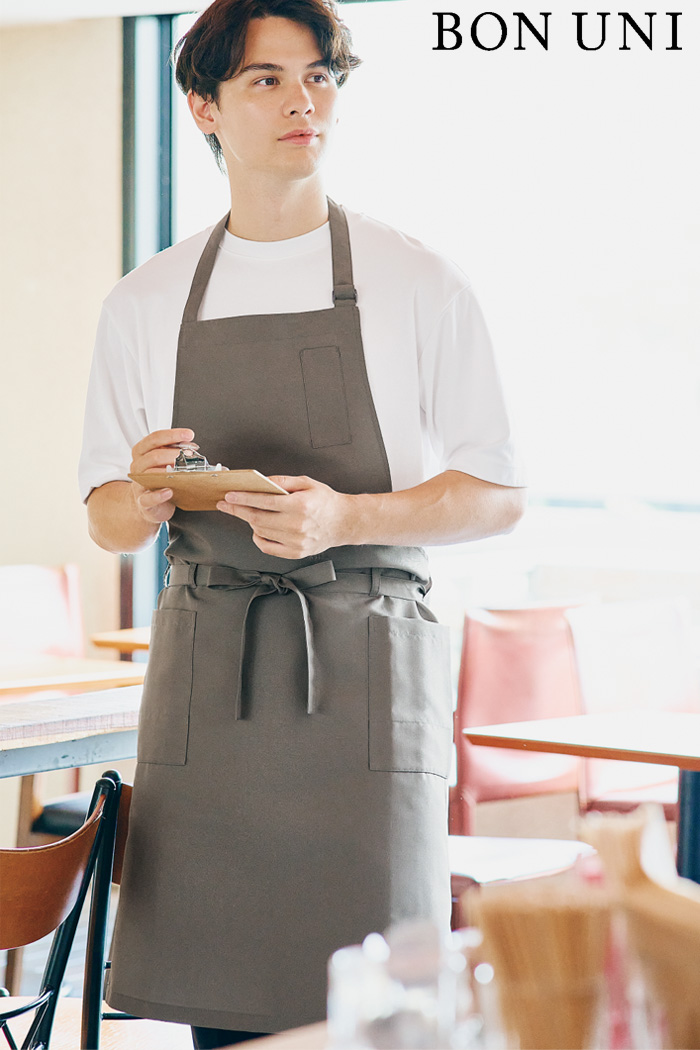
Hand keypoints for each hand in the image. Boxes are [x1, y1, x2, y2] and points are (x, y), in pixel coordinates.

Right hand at [130, 427, 196, 523]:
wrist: (148, 505)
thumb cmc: (158, 481)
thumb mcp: (164, 462)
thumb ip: (174, 452)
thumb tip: (190, 445)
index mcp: (142, 453)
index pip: (154, 438)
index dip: (172, 435)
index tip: (188, 434)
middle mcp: (138, 466)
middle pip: (153, 455)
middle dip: (173, 453)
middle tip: (189, 454)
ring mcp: (139, 484)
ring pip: (149, 473)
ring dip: (167, 471)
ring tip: (181, 471)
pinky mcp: (143, 502)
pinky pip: (148, 498)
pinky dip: (159, 495)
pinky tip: (169, 491)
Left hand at [217, 475, 353, 558]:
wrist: (344, 522)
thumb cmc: (327, 502)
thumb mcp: (307, 483)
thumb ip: (283, 481)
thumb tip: (262, 482)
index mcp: (300, 505)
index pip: (264, 501)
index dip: (243, 498)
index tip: (230, 496)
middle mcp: (297, 525)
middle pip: (257, 518)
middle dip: (238, 510)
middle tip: (226, 504)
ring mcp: (296, 541)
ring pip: (260, 532)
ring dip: (249, 522)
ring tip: (248, 513)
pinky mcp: (296, 552)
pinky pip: (268, 548)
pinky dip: (258, 538)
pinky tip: (258, 530)